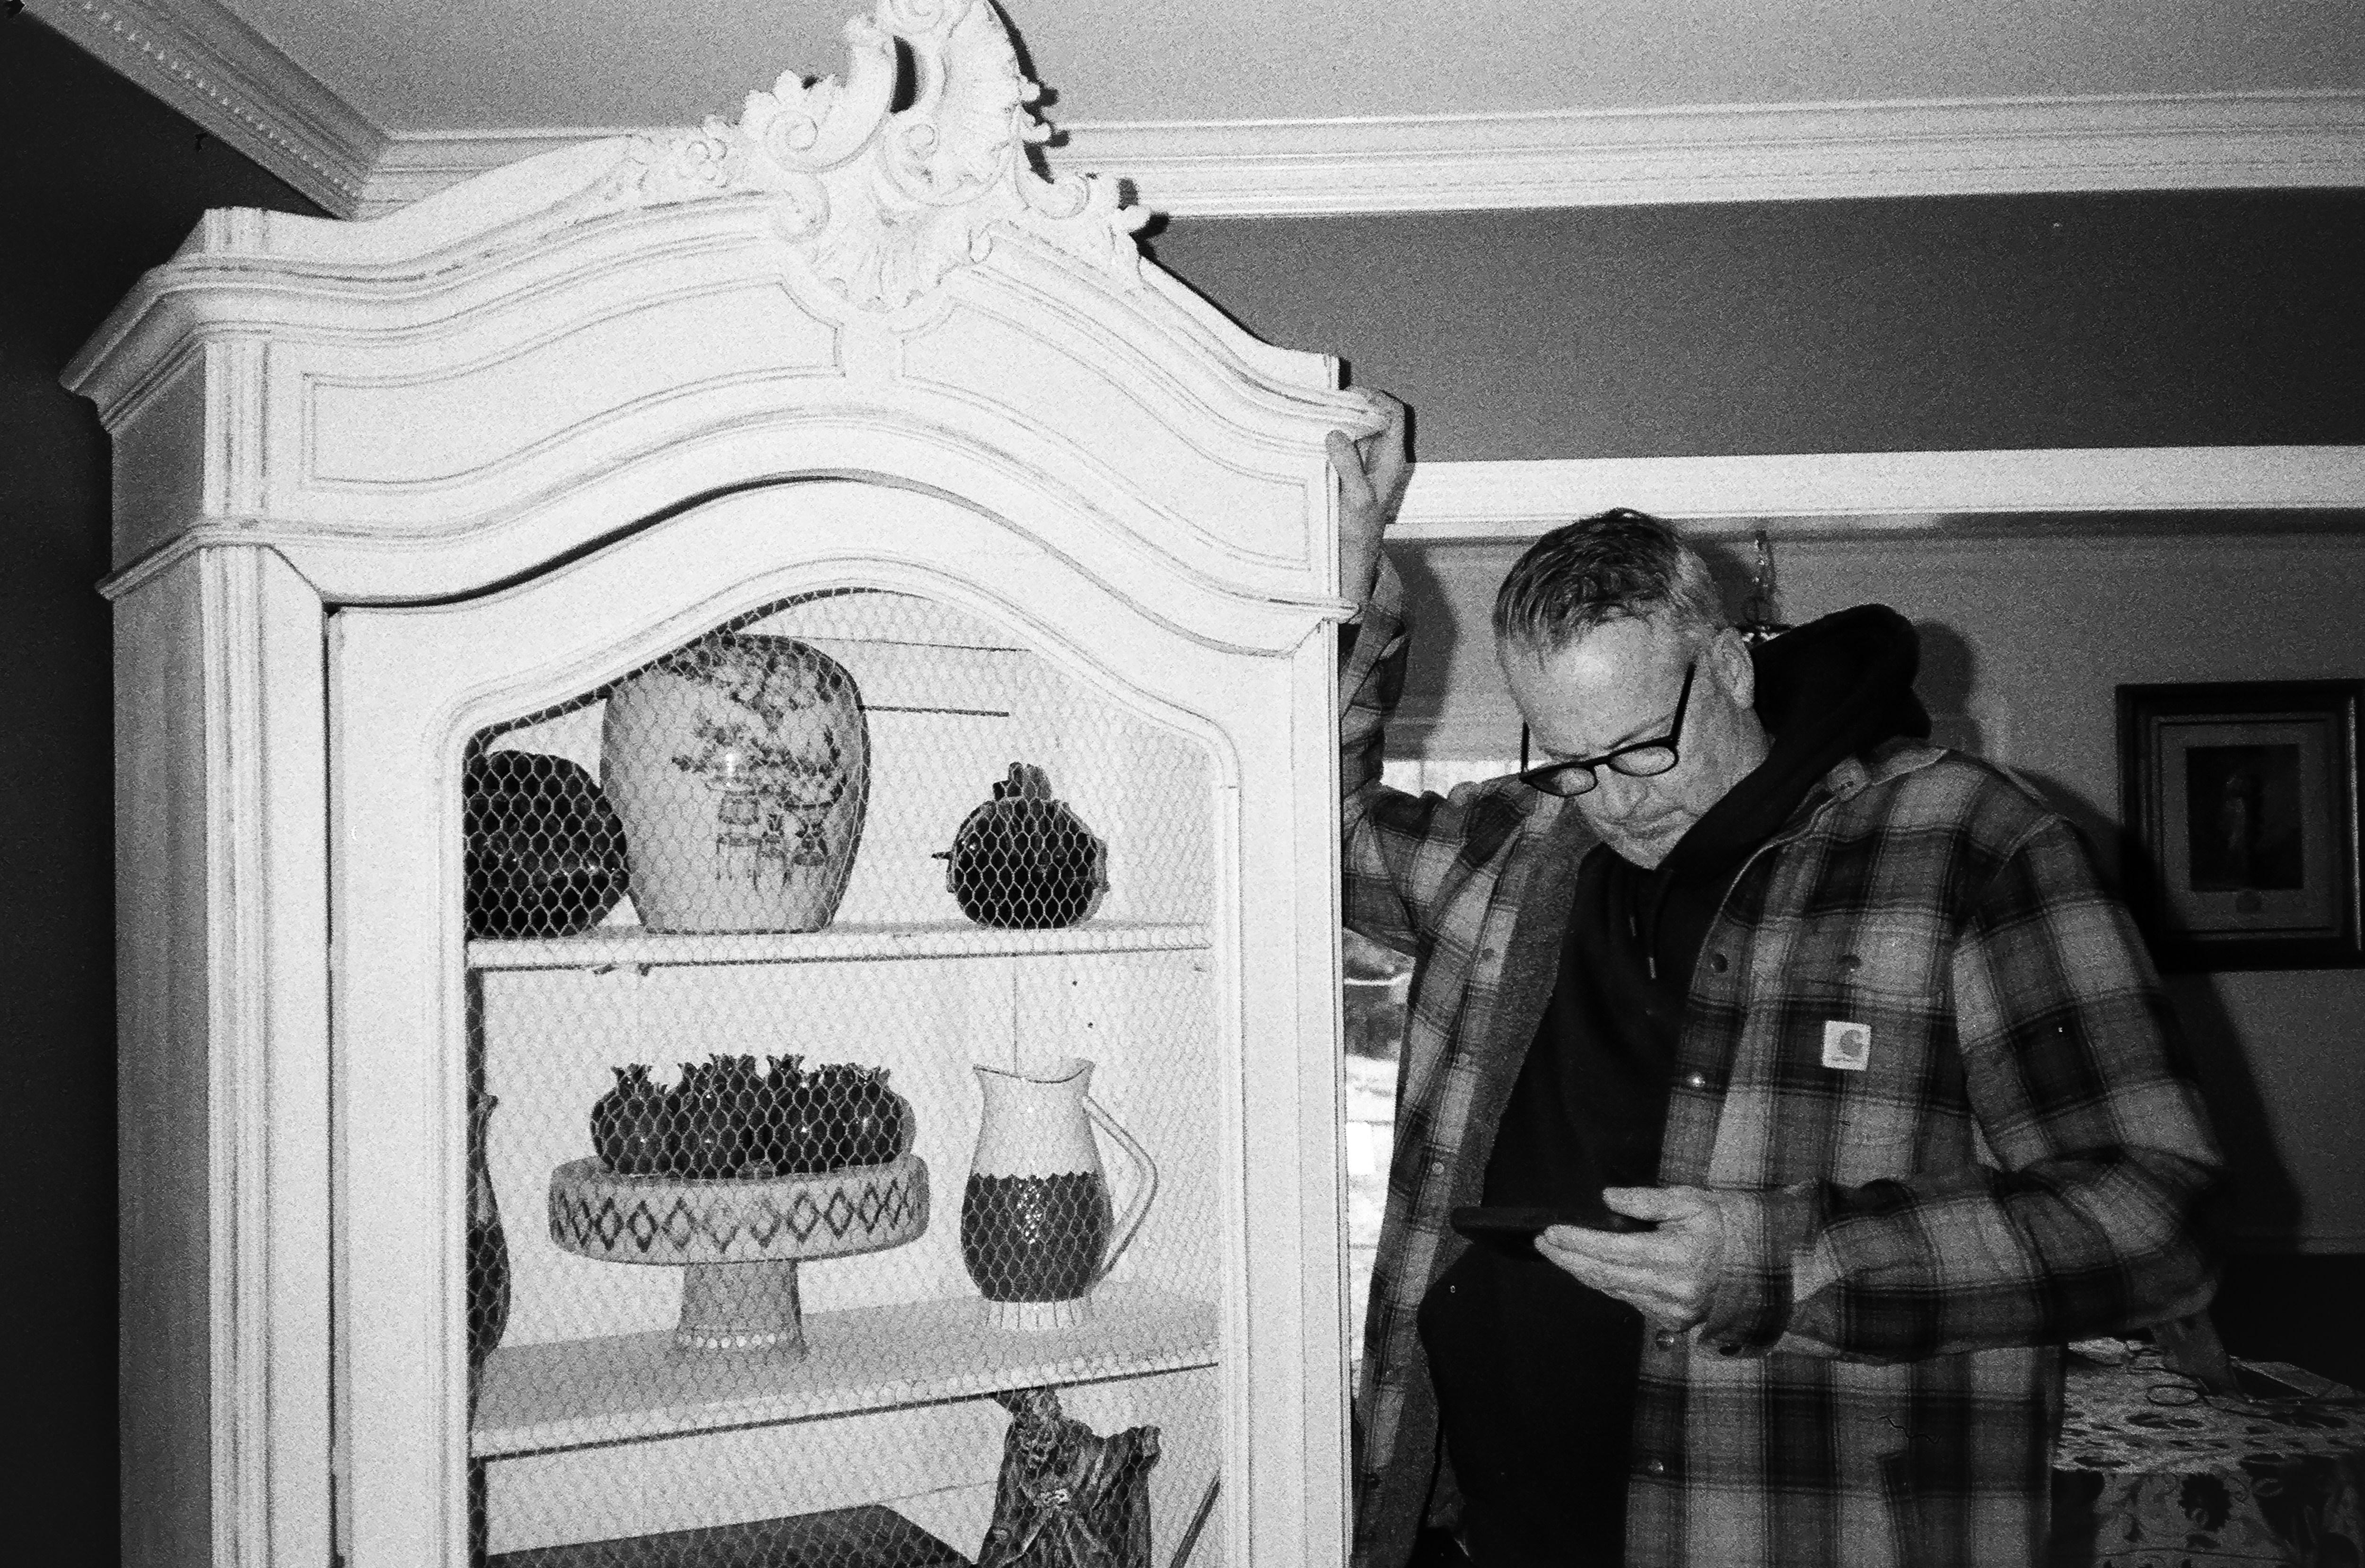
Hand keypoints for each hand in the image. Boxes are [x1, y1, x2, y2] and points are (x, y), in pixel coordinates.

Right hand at [1325, 388, 1410, 608]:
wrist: (1350, 556)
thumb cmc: (1359, 531)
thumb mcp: (1356, 499)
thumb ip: (1349, 466)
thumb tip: (1336, 434)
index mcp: (1392, 458)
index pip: (1393, 414)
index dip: (1374, 398)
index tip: (1347, 396)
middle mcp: (1379, 455)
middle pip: (1371, 415)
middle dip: (1349, 405)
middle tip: (1322, 403)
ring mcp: (1362, 461)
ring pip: (1354, 428)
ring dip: (1335, 419)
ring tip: (1313, 415)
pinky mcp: (1346, 469)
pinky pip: (1339, 444)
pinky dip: (1326, 436)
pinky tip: (1309, 436)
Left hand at [1534, 1186, 1732, 1332]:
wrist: (1762, 1259)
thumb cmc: (1725, 1222)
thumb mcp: (1688, 1200)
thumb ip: (1644, 1201)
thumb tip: (1605, 1199)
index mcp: (1675, 1257)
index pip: (1611, 1251)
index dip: (1576, 1242)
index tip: (1550, 1232)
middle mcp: (1671, 1289)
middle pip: (1604, 1275)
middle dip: (1568, 1259)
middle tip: (1543, 1244)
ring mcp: (1672, 1310)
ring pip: (1613, 1291)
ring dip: (1584, 1272)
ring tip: (1559, 1253)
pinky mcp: (1673, 1320)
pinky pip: (1630, 1300)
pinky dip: (1608, 1283)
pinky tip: (1592, 1269)